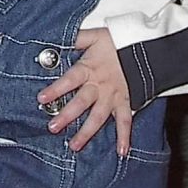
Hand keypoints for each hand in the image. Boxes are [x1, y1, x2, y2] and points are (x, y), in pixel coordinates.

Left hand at [36, 28, 132, 154]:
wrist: (144, 47)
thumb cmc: (117, 41)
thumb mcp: (94, 36)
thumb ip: (76, 39)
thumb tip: (56, 38)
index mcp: (89, 68)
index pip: (70, 79)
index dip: (56, 88)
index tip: (42, 98)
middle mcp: (100, 85)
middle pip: (82, 102)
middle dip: (67, 115)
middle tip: (52, 127)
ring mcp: (114, 96)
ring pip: (99, 117)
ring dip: (87, 132)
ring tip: (74, 146)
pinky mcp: (126, 102)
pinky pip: (126, 121)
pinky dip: (124, 137)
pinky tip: (121, 152)